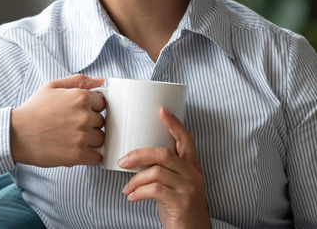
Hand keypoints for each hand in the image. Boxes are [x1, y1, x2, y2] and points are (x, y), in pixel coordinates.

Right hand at [10, 74, 105, 166]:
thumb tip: (101, 81)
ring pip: (101, 139)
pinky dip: (89, 156)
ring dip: (91, 140)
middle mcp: (85, 116)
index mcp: (81, 97)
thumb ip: (79, 80)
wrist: (16, 134)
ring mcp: (83, 136)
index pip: (102, 104)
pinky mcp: (78, 154)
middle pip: (102, 122)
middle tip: (72, 127)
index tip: (79, 114)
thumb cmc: (33, 110)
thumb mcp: (52, 86)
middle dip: (90, 124)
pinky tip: (76, 151)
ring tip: (72, 139)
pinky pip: (97, 157)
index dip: (91, 109)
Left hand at [119, 107, 210, 228]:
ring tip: (126, 187)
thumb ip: (164, 170)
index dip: (174, 123)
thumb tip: (136, 157)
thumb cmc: (180, 207)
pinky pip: (155, 190)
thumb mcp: (176, 184)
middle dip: (139, 154)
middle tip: (123, 161)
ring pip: (157, 172)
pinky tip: (132, 197)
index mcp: (192, 165)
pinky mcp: (181, 203)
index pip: (186, 138)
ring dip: (135, 179)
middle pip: (164, 154)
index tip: (161, 110)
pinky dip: (139, 192)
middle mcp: (193, 174)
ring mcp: (189, 188)